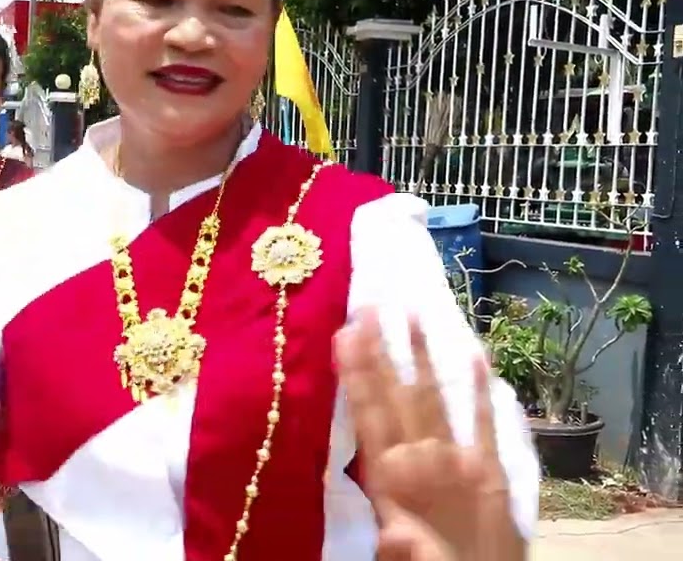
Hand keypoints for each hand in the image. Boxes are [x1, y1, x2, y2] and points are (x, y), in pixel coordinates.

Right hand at [335, 309, 521, 560]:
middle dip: (383, 350)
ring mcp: (463, 463)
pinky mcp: (494, 472)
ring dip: (423, 354)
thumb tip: (391, 525)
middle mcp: (427, 464)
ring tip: (411, 312)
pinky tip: (476, 351)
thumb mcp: (399, 557)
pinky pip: (487, 422)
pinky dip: (482, 387)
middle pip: (398, 397)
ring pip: (436, 398)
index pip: (370, 417)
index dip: (358, 373)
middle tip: (370, 305)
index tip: (346, 332)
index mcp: (395, 483)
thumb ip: (395, 537)